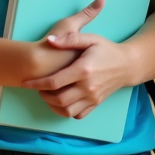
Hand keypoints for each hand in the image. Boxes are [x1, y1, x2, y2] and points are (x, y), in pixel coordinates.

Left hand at [22, 0, 133, 118]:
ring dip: (52, 105)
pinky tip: (60, 101)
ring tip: (47, 94)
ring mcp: (93, 98)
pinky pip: (77, 115)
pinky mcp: (96, 104)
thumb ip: (69, 39)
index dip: (37, 83)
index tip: (26, 82)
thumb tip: (49, 40)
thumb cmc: (106, 49)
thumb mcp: (90, 39)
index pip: (54, 82)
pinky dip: (65, 111)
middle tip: (37, 87)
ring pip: (66, 110)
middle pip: (58, 99)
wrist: (127, 65)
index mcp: (83, 70)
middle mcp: (88, 87)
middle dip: (43, 95)